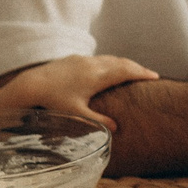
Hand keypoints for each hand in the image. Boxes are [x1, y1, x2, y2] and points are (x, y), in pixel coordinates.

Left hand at [0, 54, 160, 131]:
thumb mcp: (77, 113)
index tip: (155, 77)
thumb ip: (97, 120)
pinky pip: (99, 59)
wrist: (32, 84)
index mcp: (97, 77)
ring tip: (133, 70)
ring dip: (124, 64)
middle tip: (150, 74)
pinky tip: (109, 68)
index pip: (125, 72)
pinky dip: (111, 63)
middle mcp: (93, 65)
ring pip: (110, 59)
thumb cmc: (54, 100)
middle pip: (121, 63)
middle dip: (137, 68)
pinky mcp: (75, 59)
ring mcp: (83, 60)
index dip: (142, 73)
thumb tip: (116, 128)